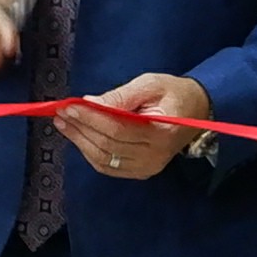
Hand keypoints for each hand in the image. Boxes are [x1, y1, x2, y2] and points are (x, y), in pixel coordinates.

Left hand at [62, 69, 210, 181]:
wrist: (197, 111)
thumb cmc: (173, 93)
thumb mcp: (150, 84)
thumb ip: (121, 95)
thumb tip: (90, 103)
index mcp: (162, 131)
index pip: (118, 128)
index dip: (91, 118)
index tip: (69, 105)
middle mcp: (155, 155)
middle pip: (108, 145)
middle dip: (80, 128)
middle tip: (60, 112)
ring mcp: (148, 167)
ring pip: (104, 159)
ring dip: (80, 141)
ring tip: (63, 123)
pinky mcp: (141, 172)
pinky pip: (109, 167)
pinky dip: (89, 153)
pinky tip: (78, 137)